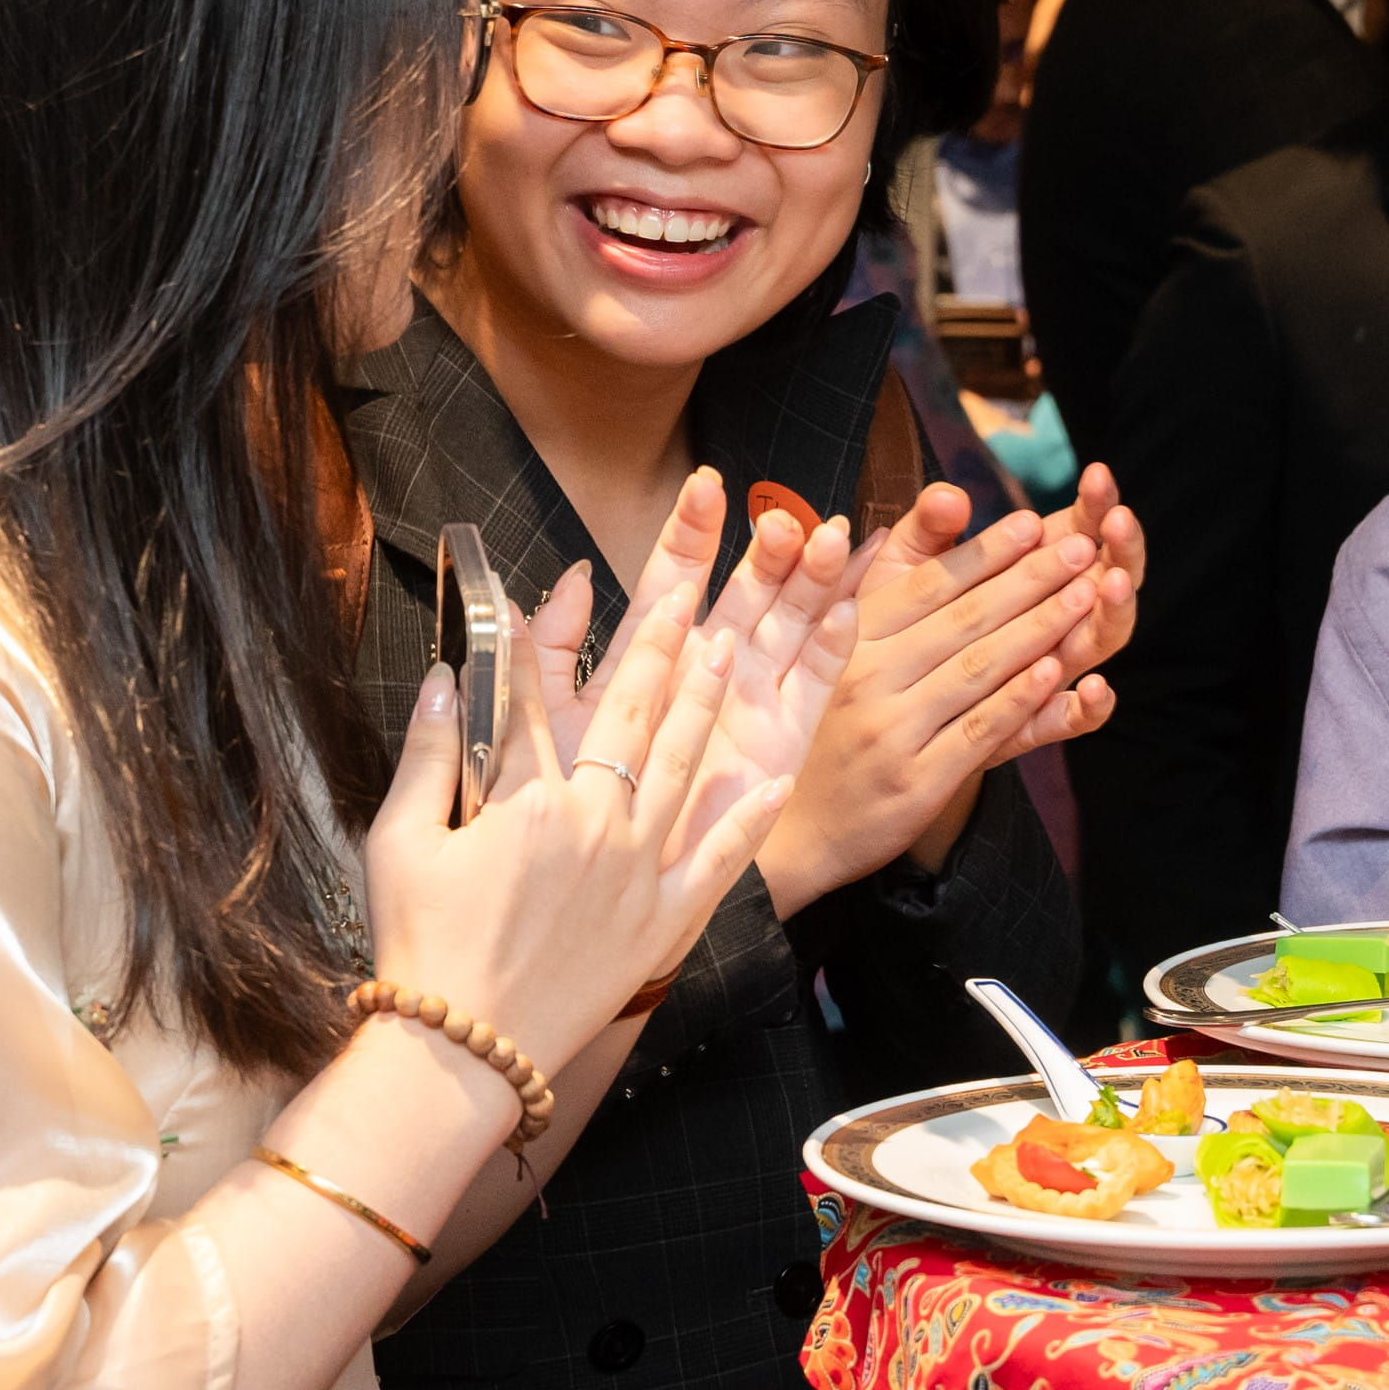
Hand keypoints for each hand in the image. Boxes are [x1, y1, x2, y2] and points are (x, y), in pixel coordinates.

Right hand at [359, 582, 790, 1074]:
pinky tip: (772, 784)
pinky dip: (748, 822)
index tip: (555, 591)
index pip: (533, 698)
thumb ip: (427, 752)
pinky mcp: (662, 920)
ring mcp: (637, 870)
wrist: (464, 1051)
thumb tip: (443, 677)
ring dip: (706, 705)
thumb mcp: (399, 841)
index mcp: (527, 799)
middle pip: (630, 714)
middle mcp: (594, 821)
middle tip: (684, 598)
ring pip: (680, 766)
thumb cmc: (421, 947)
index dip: (539, 639)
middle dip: (658, 647)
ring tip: (729, 652)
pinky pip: (718, 861)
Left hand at [526, 473, 860, 921]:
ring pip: (787, 626)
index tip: (706, 488)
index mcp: (647, 661)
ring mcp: (749, 704)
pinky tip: (848, 610)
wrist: (596, 901)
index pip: (674, 579)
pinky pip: (815, 689)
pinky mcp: (782, 744)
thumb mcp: (540, 730)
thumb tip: (569, 581)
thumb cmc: (554, 824)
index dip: (691, 534)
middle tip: (780, 516)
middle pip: (743, 592)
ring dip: (808, 582)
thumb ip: (546, 656)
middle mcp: (706, 672)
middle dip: (764, 550)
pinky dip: (834, 649)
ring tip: (824, 540)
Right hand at [754, 495, 1106, 912]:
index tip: (1032, 522)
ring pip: (980, 668)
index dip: (984, 551)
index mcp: (846, 641)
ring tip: (1086, 593)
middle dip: (1029, 578)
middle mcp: (866, 680)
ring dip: (1040, 626)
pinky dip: (1021, 697)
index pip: (928, 585)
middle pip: (963, 619)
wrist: (793, 833)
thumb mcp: (825, 655)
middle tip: (1078, 547)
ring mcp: (892, 732)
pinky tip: (1058, 669)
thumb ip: (870, 588)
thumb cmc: (817, 732)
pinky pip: (980, 729)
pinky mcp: (917, 781)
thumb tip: (891, 527)